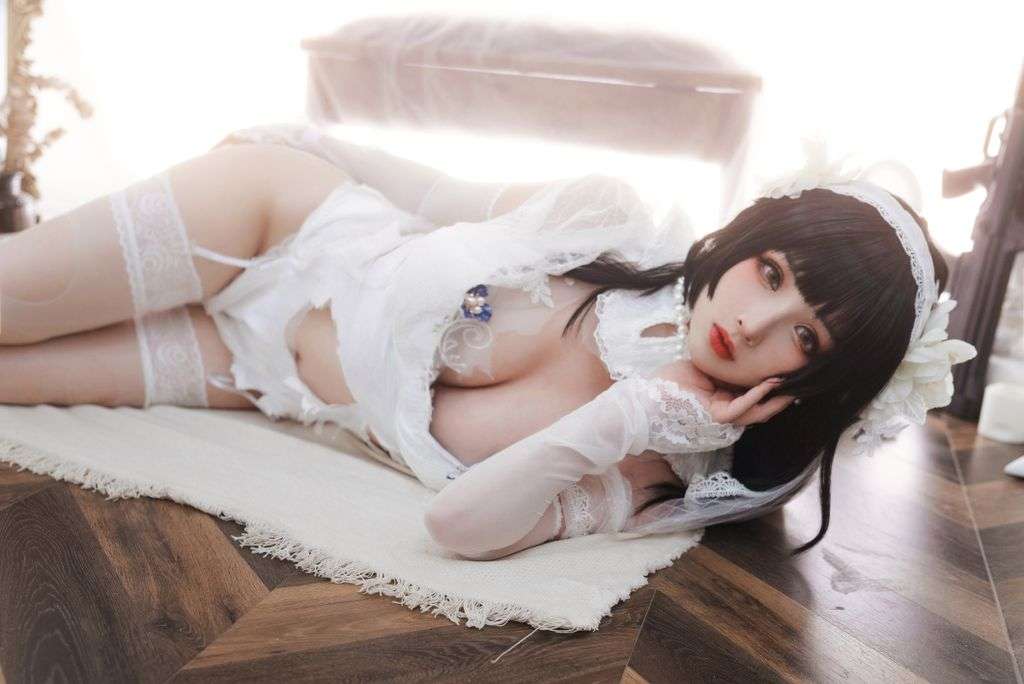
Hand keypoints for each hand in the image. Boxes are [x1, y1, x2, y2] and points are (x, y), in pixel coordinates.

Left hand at [654, 361, 795, 426]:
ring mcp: (722, 417)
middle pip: (761, 405)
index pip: (751, 392)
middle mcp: (726, 410)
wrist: (645, 400)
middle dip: (782, 393)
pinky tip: (769, 384)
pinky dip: (757, 396)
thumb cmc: (667, 383)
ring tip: (793, 380)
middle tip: (802, 378)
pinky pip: (741, 408)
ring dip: (776, 396)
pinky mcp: (716, 418)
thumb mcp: (701, 366)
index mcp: (722, 398)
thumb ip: (721, 362)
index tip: (787, 369)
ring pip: (757, 410)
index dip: (770, 383)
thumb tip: (737, 346)